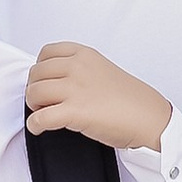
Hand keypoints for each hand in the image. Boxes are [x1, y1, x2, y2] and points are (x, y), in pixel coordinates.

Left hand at [25, 39, 170, 152]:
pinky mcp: (75, 112)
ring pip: (34, 93)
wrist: (148, 118)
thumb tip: (55, 81)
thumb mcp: (102, 69)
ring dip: (33, 106)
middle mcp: (77, 67)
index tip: (44, 80)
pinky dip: (34, 124)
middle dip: (35, 88)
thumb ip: (79, 69)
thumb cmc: (130, 99)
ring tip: (43, 113)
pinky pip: (40, 118)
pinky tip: (39, 128)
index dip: (40, 69)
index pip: (46, 53)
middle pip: (36, 74)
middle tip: (42, 101)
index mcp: (85, 54)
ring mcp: (76, 89)